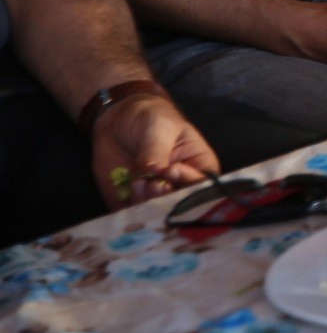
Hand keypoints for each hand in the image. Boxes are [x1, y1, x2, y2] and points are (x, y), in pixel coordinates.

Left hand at [90, 93, 217, 208]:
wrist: (118, 120)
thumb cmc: (151, 118)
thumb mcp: (160, 127)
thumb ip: (158, 149)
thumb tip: (154, 171)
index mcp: (198, 166)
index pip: (202, 184)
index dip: (189, 183)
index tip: (170, 170)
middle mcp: (179, 185)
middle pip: (180, 203)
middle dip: (165, 198)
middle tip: (152, 184)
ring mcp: (154, 195)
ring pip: (156, 212)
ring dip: (146, 202)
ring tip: (137, 181)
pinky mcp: (131, 201)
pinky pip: (132, 214)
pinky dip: (128, 209)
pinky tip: (127, 187)